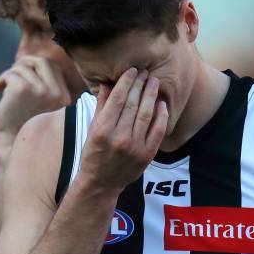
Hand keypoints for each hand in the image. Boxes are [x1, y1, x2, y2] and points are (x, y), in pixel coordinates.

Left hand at [0, 55, 71, 140]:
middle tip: (13, 73)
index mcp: (65, 99)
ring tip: (3, 89)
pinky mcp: (23, 88)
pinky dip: (0, 80)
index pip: (55, 68)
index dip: (37, 67)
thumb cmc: (24, 133)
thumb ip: (46, 89)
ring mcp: (41, 90)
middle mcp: (57, 93)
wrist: (12, 149)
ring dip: (10, 75)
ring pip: (23, 67)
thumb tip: (33, 62)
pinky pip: (9, 73)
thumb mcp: (43, 110)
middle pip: (42, 61)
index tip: (25, 75)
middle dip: (25, 62)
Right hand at [79, 68, 167, 194]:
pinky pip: (158, 131)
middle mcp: (119, 138)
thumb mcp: (93, 129)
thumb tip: (107, 83)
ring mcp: (134, 147)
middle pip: (133, 104)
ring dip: (151, 95)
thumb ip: (101, 106)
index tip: (132, 70)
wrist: (101, 183)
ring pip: (146, 115)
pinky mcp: (146, 155)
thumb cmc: (94, 153)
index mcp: (103, 129)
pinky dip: (161, 116)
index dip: (126, 82)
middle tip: (145, 72)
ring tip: (154, 82)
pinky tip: (161, 104)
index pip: (118, 99)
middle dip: (140, 85)